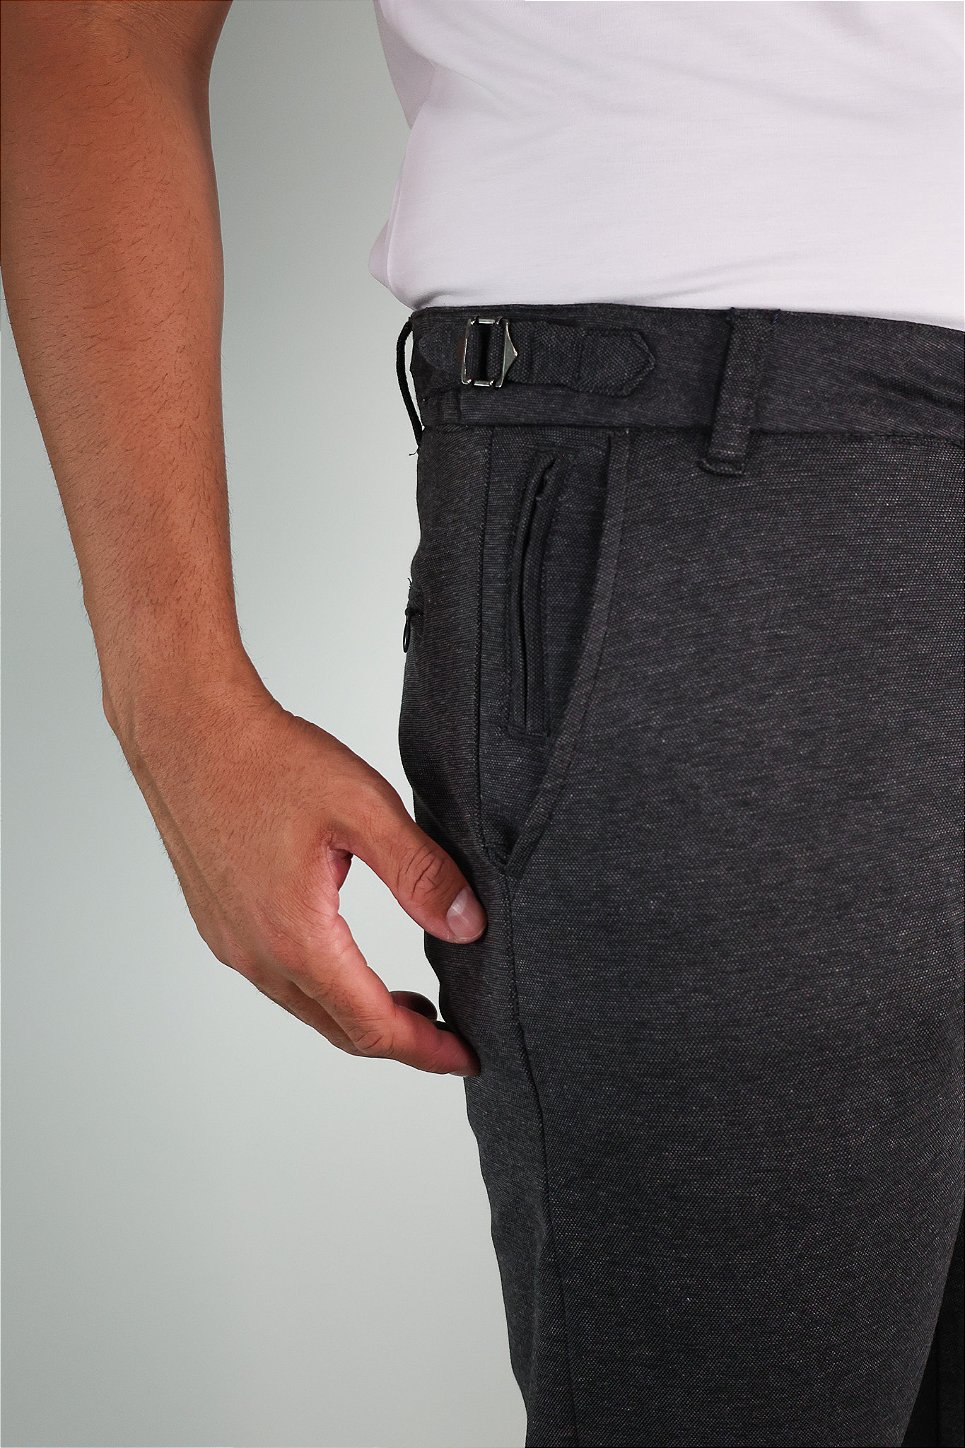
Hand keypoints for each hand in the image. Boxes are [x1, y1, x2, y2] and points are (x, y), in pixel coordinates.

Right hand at [113, 673, 484, 1075]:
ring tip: (409, 1002)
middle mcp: (256, 953)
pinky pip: (278, 978)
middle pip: (338, 1028)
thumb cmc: (269, 759)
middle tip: (447, 1036)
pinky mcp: (218, 921)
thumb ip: (421, 874)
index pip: (373, 1025)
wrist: (187, 730)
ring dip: (358, 1014)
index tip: (466, 1056)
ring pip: (306, 1006)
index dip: (426, 1049)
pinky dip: (323, 986)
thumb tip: (468, 927)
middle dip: (399, 1041)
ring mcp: (230, 941)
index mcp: (296, 936)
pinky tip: (347, 958)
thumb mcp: (364, 808)